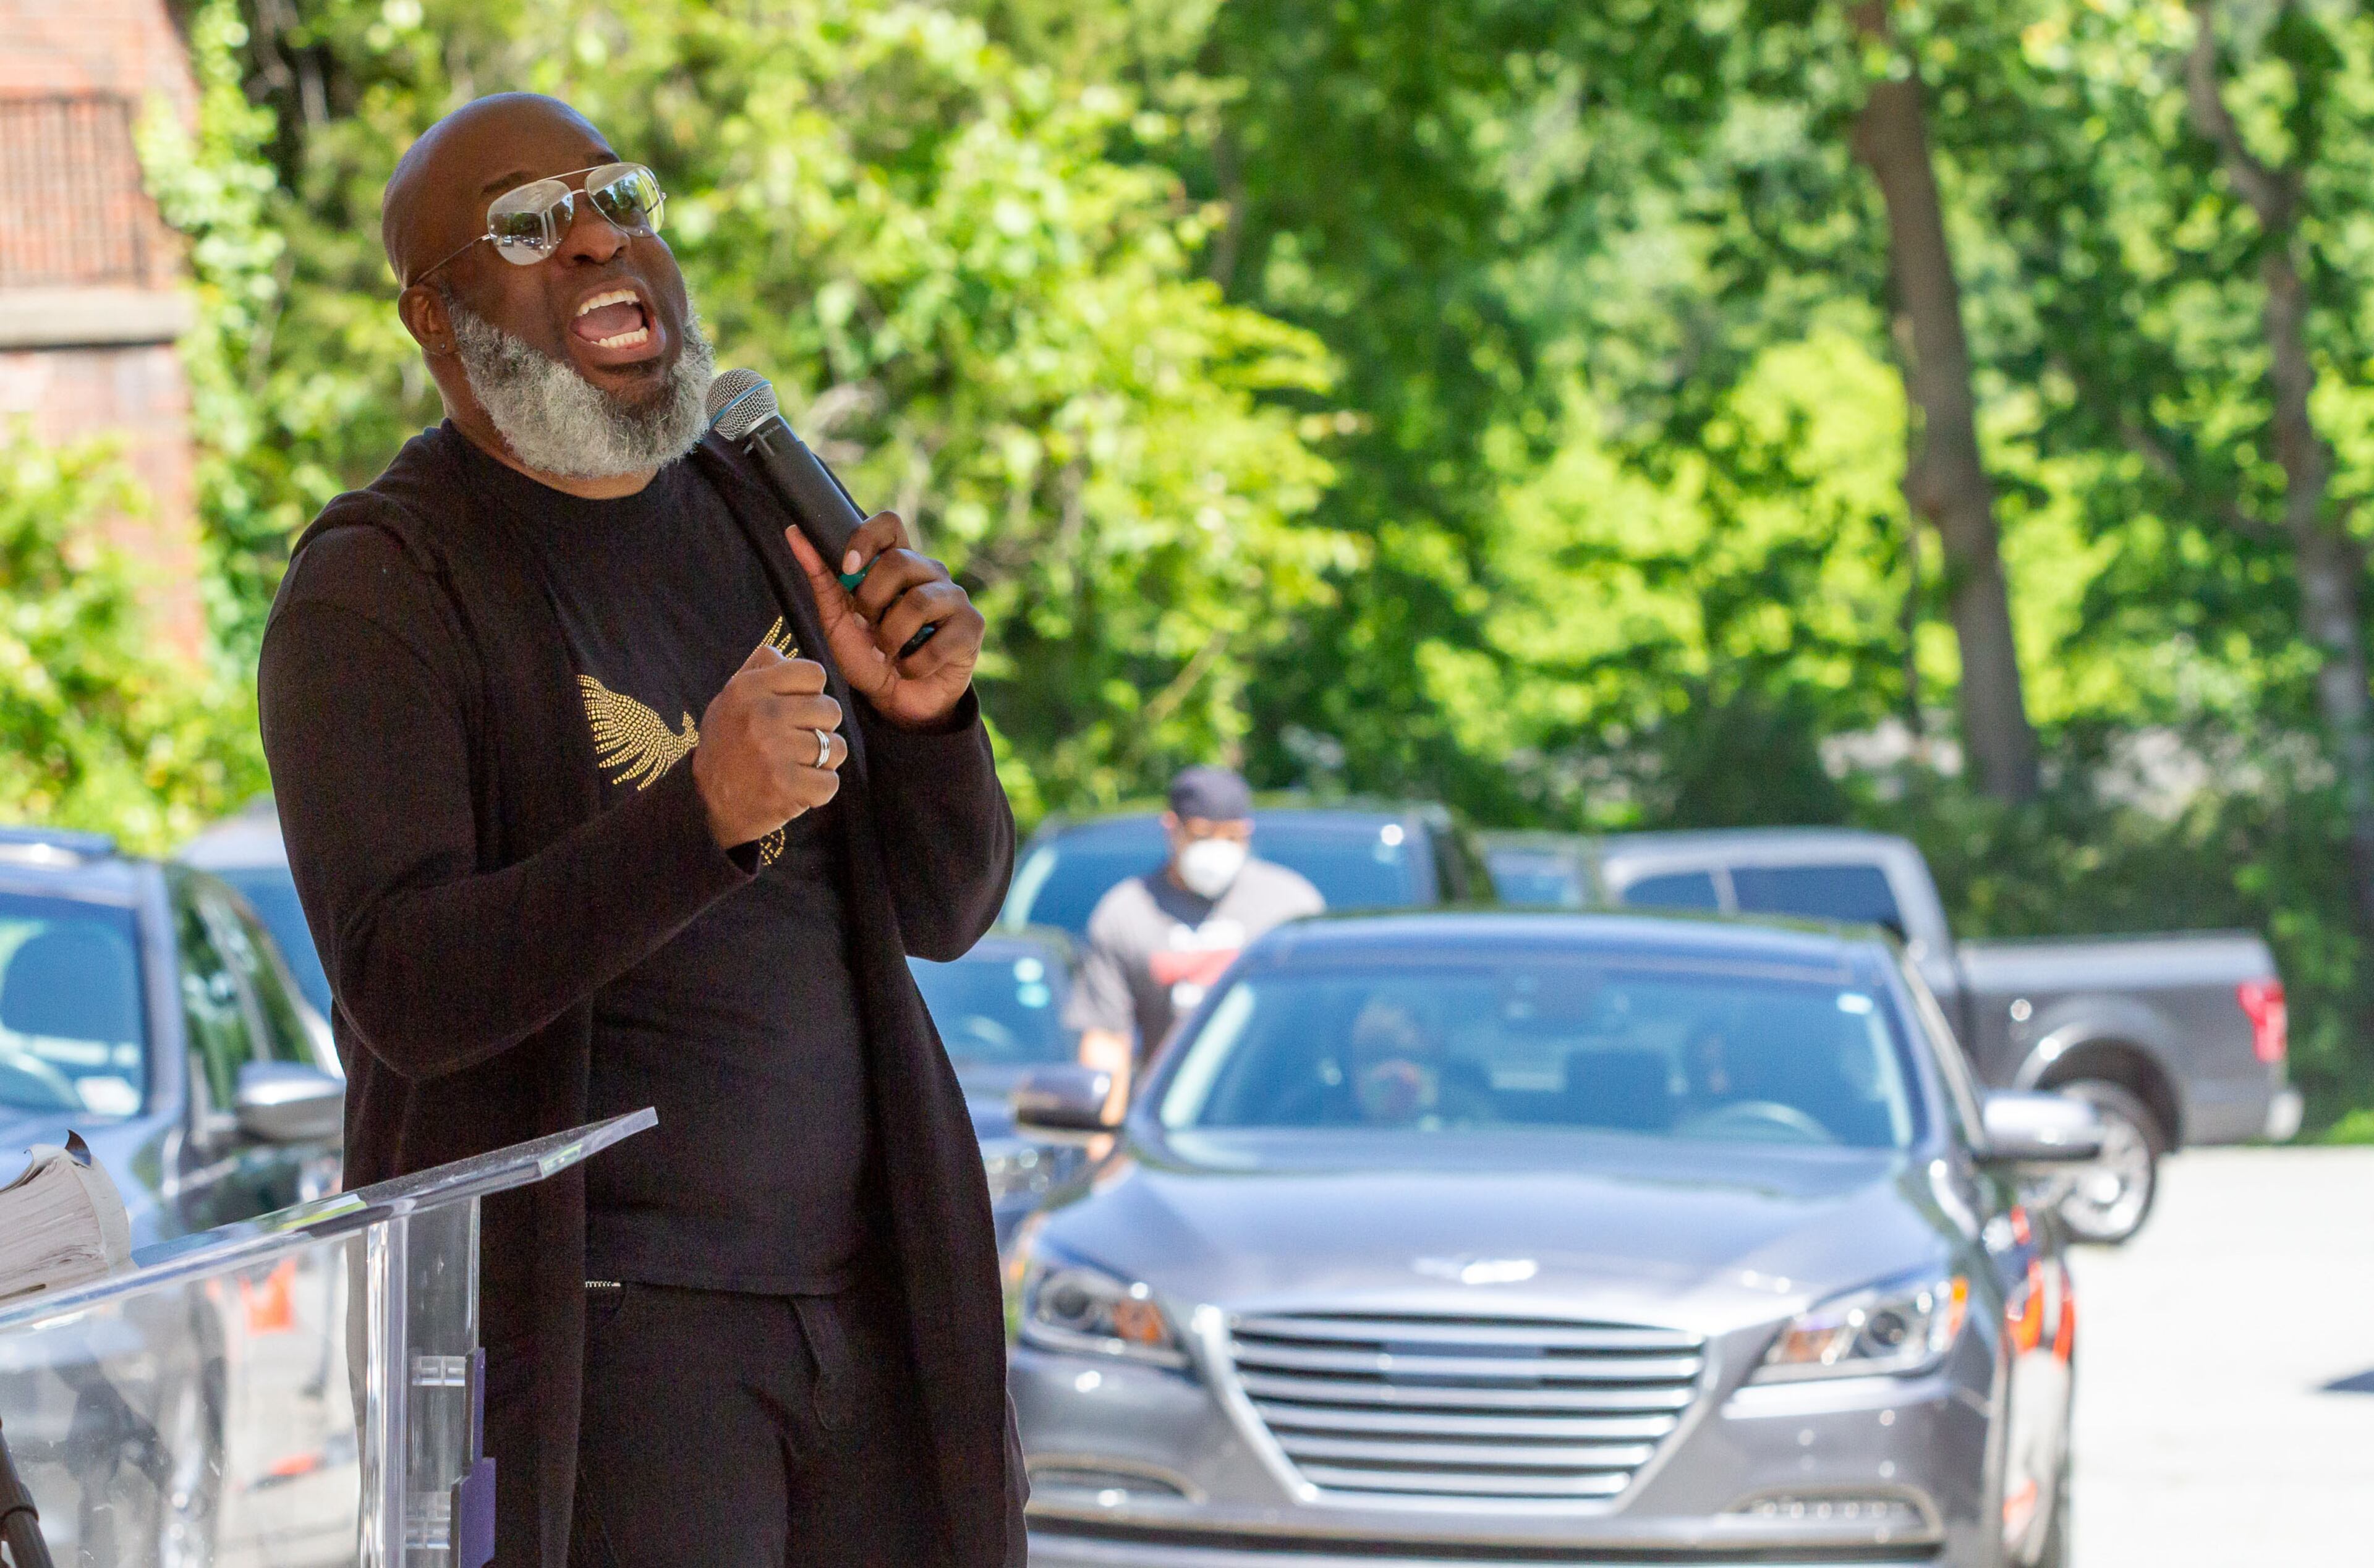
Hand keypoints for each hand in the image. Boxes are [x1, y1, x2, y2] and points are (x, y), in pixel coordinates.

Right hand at [691, 641, 846, 848]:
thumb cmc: (727, 744)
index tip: (798, 709)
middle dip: (821, 728)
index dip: (812, 693)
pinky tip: (798, 788)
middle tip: (798, 742)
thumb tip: (787, 654)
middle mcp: (761, 715)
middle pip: (830, 710)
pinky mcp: (787, 787)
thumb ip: (760, 670)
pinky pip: (830, 782)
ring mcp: (775, 752)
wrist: (705, 802)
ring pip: (836, 748)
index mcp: (748, 687)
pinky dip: (819, 789)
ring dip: (823, 761)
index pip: (814, 674)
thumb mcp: (731, 698)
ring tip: (798, 765)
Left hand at [783, 512, 983, 728]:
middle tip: (867, 626)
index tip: (848, 569)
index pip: (889, 524)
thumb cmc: (868, 655)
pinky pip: (939, 641)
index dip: (866, 538)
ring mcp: (955, 598)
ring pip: (919, 602)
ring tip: (887, 653)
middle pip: (900, 561)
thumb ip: (821, 578)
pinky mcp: (971, 627)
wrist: (897, 702)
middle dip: (872, 600)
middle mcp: (930, 573)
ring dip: (891, 637)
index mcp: (898, 563)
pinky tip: (910, 669)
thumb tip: (793, 533)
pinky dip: (914, 664)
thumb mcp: (837, 618)